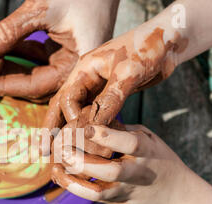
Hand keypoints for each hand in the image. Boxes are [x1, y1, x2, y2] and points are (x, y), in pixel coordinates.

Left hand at [0, 0, 119, 100]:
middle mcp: (78, 68)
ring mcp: (72, 58)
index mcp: (80, 65)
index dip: (4, 85)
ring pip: (34, 73)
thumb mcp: (41, 9)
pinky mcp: (65, 47)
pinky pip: (38, 59)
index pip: (37, 86)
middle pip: (34, 85)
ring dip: (8, 67)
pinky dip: (18, 54)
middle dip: (4, 79)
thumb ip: (8, 32)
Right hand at [42, 24, 187, 151]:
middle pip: (63, 107)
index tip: (82, 136)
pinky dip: (91, 129)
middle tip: (42, 152)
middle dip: (53, 129)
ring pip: (78, 113)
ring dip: (70, 132)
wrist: (169, 41)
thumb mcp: (128, 74)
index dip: (73, 119)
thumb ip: (111, 99)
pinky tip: (89, 145)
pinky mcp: (110, 95)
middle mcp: (87, 79)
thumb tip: (95, 128)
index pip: (68, 99)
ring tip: (60, 154)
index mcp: (85, 69)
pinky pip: (95, 114)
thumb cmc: (148, 48)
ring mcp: (97, 87)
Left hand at [51, 123, 192, 203]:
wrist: (174, 195)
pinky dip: (73, 187)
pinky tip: (58, 174)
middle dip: (83, 161)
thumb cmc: (156, 157)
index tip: (86, 126)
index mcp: (146, 151)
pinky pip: (92, 197)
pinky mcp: (115, 201)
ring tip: (55, 166)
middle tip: (61, 148)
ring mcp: (125, 190)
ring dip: (73, 180)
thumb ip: (121, 129)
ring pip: (98, 191)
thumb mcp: (147, 137)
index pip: (128, 144)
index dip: (107, 135)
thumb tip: (89, 118)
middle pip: (110, 171)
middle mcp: (136, 172)